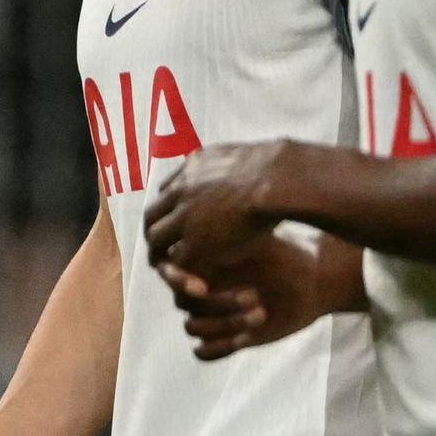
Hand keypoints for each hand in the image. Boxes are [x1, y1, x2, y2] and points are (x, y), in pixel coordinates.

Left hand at [142, 139, 328, 290]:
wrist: (282, 179)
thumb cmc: (282, 169)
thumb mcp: (253, 155)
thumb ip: (241, 161)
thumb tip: (256, 158)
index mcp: (193, 170)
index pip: (168, 190)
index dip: (173, 208)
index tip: (181, 220)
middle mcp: (182, 191)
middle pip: (153, 215)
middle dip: (156, 232)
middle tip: (162, 248)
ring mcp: (185, 217)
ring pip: (156, 240)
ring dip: (161, 255)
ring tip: (171, 271)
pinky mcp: (196, 242)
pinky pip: (178, 260)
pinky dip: (181, 271)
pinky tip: (192, 280)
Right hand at [169, 225, 365, 358]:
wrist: (314, 280)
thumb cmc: (287, 255)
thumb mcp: (259, 240)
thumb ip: (226, 232)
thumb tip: (202, 217)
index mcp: (198, 264)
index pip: (171, 274)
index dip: (181, 281)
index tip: (204, 285)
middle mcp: (199, 290)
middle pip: (182, 302)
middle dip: (216, 303)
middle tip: (253, 296)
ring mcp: (211, 315)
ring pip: (193, 327)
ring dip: (223, 324)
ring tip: (261, 313)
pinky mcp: (225, 338)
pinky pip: (204, 352)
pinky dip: (222, 347)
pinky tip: (249, 337)